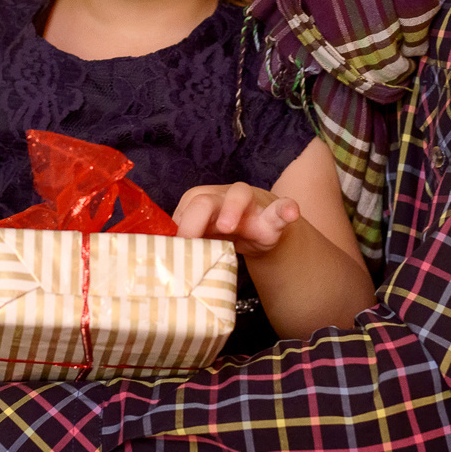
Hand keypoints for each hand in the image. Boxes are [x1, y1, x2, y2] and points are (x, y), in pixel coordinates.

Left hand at [173, 182, 302, 258]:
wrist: (259, 228)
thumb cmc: (222, 231)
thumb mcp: (201, 235)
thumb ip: (183, 241)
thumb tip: (160, 257)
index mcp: (201, 203)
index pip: (184, 208)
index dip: (178, 227)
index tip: (172, 248)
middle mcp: (221, 198)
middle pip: (205, 200)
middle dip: (196, 216)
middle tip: (189, 239)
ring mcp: (249, 204)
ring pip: (240, 194)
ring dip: (232, 208)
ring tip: (228, 226)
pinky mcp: (273, 214)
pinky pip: (281, 208)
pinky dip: (286, 209)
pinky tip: (291, 212)